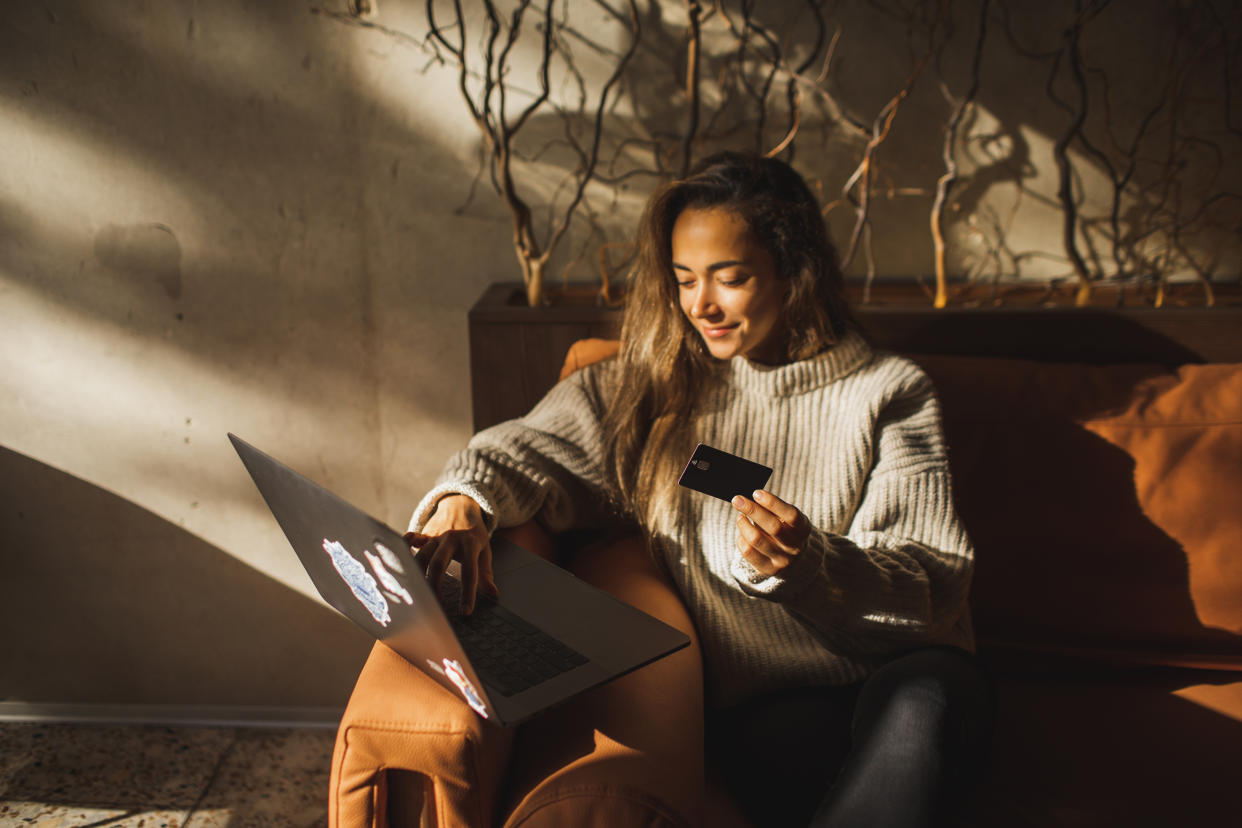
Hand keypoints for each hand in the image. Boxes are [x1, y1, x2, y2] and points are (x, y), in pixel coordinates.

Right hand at [403, 494, 497, 613]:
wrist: (461, 505)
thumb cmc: (473, 534)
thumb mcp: (485, 550)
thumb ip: (486, 573)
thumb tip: (493, 595)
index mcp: (469, 544)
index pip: (470, 572)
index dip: (467, 593)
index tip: (465, 612)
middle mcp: (450, 539)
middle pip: (438, 564)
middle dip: (434, 586)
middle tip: (434, 606)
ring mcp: (435, 536)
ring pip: (421, 556)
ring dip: (417, 575)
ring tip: (416, 595)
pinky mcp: (423, 535)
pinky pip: (410, 540)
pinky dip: (403, 549)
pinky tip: (397, 562)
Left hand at [731, 489, 810, 577]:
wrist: (794, 560)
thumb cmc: (786, 530)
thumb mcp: (787, 519)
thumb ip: (773, 510)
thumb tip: (750, 499)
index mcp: (803, 529)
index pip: (791, 515)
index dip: (773, 503)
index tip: (756, 493)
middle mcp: (795, 546)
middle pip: (773, 527)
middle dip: (752, 510)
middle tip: (737, 499)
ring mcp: (782, 560)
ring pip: (756, 540)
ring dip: (743, 525)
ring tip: (740, 516)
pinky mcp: (768, 569)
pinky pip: (748, 552)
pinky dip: (741, 539)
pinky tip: (743, 532)